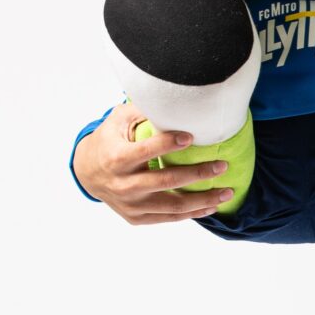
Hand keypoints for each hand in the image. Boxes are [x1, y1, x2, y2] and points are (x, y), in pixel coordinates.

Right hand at [72, 103, 233, 224]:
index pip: (146, 150)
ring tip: (227, 191)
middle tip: (222, 165)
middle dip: (197, 174)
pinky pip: (168, 218)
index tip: (191, 136)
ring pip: (172, 206)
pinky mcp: (136, 217)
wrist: (87, 172)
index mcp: (118, 158)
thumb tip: (173, 96)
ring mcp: (131, 205)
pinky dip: (193, 213)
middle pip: (166, 181)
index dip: (168, 144)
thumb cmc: (110, 139)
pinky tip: (212, 205)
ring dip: (202, 200)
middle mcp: (124, 185)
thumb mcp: (119, 119)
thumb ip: (143, 110)